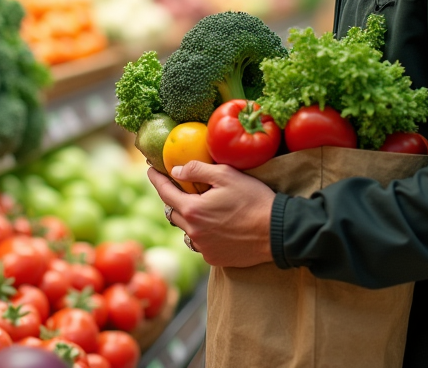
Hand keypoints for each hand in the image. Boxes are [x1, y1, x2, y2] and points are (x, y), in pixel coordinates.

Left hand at [148, 162, 274, 267]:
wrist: (277, 232)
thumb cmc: (253, 200)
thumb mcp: (226, 175)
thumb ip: (198, 169)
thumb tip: (176, 170)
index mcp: (193, 210)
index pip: (165, 192)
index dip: (156, 179)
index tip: (150, 169)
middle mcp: (193, 231)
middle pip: (172, 212)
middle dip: (173, 199)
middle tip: (179, 187)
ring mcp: (203, 248)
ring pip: (186, 229)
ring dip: (188, 217)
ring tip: (200, 207)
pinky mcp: (214, 259)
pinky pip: (199, 243)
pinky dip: (202, 233)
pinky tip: (215, 225)